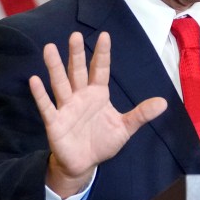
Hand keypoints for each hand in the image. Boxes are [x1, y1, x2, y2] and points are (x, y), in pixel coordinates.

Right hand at [28, 31, 167, 196]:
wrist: (84, 164)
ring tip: (49, 48)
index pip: (101, 70)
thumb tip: (164, 103)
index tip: (105, 35)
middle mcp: (81, 96)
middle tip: (74, 35)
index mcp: (98, 94)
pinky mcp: (55, 122)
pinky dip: (40, 94)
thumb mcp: (125, 127)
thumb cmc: (103, 141)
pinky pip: (47, 106)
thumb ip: (141, 114)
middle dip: (77, 54)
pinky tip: (34, 80)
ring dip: (55, 67)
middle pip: (78, 71)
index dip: (103, 54)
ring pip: (60, 83)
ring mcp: (66, 107)